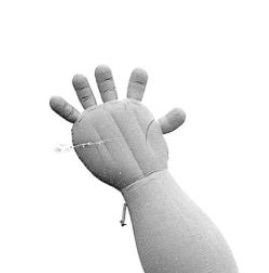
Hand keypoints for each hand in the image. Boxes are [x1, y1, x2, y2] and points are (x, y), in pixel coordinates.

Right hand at [50, 65, 184, 190]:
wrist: (132, 175)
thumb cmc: (145, 155)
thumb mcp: (156, 135)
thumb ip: (167, 122)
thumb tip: (183, 111)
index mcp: (130, 108)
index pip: (134, 90)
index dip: (137, 81)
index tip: (141, 72)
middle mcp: (112, 109)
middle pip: (107, 88)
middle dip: (105, 79)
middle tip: (104, 69)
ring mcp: (97, 116)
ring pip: (87, 97)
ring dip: (82, 87)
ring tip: (79, 78)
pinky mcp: (83, 127)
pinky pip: (70, 114)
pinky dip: (61, 107)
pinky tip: (53, 99)